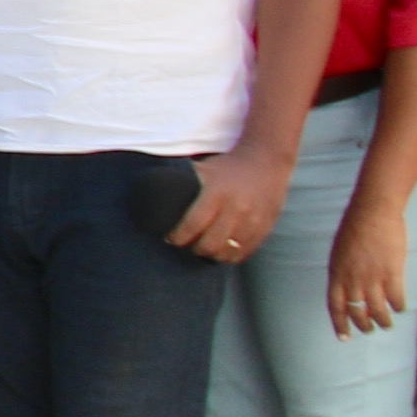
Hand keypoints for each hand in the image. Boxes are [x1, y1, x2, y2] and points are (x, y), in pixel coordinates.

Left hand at [169, 137, 291, 265]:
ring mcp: (253, 220)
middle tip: (185, 246)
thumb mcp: (203, 169)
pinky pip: (245, 252)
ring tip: (202, 250)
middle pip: (210, 244)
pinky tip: (220, 252)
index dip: (178, 237)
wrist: (266, 160)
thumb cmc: (227, 166)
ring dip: (211, 255)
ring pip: (227, 252)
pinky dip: (230, 256)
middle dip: (193, 249)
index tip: (169, 238)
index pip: (193, 225)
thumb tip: (149, 189)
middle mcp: (237, 208)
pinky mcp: (265, 227)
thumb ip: (180, 180)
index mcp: (217, 193)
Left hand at [328, 194, 408, 331]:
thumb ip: (342, 271)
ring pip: (377, 310)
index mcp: (336, 274)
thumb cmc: (355, 227)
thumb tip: (345, 287)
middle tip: (369, 330)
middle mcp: (352, 280)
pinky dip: (398, 306)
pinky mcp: (392, 273)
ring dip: (382, 321)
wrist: (373, 212)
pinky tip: (400, 308)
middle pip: (356, 311)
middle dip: (363, 325)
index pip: (335, 307)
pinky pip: (396, 298)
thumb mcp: (339, 252)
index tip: (344, 338)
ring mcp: (372, 277)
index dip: (340, 324)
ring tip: (386, 325)